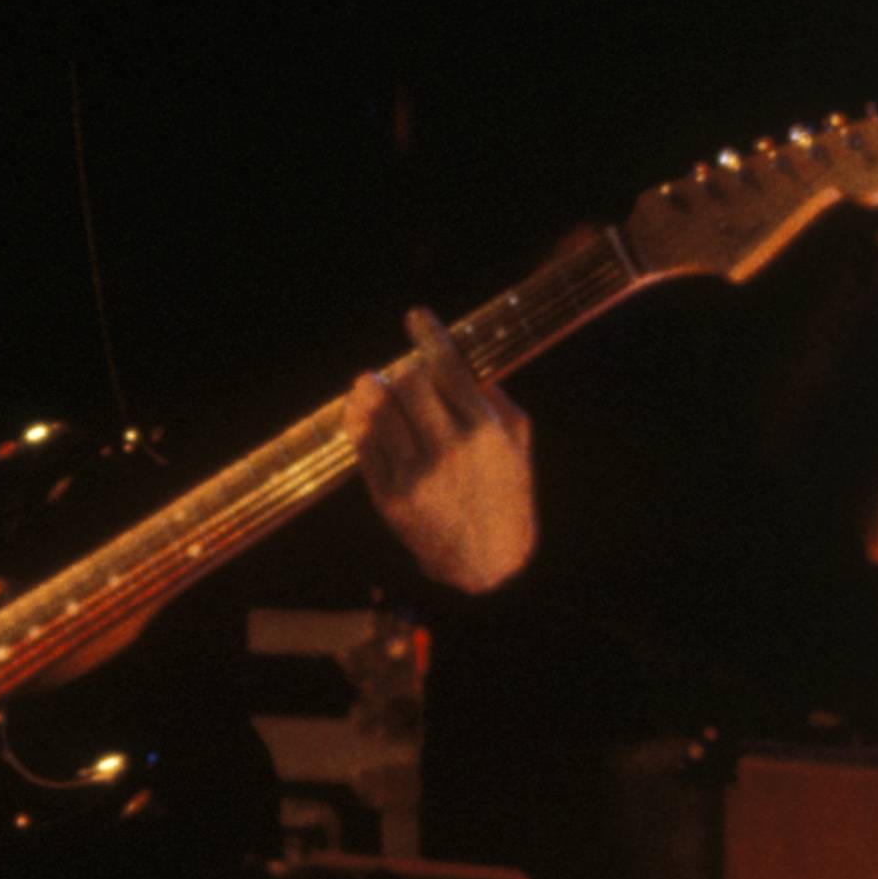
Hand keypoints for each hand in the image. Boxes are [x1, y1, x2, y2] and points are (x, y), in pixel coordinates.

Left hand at [352, 309, 538, 593]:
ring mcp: (414, 474)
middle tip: (409, 372)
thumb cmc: (507, 494)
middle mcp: (447, 450)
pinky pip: (363, 444)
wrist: (487, 562)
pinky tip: (363, 409)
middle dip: (408, 371)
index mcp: (484, 432)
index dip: (429, 336)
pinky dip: (360, 420)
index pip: (449, 368)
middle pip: (409, 383)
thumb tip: (459, 363)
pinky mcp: (389, 496)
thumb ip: (493, 398)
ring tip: (373, 383)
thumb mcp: (517, 443)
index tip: (416, 317)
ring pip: (379, 409)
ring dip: (375, 390)